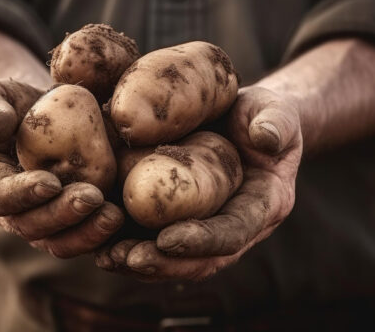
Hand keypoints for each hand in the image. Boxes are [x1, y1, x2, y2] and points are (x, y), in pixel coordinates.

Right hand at [0, 78, 123, 257]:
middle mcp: (10, 209)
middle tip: (91, 198)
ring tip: (113, 216)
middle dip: (61, 215)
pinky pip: (84, 236)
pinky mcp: (70, 219)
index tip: (50, 182)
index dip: (22, 194)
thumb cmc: (7, 102)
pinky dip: (103, 234)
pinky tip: (124, 219)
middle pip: (31, 226)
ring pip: (59, 240)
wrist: (36, 111)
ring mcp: (41, 218)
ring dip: (86, 233)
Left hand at [96, 86, 301, 280]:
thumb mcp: (274, 111)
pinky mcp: (183, 221)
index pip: (233, 233)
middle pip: (201, 260)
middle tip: (127, 258)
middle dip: (164, 263)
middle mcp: (236, 226)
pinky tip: (99, 243)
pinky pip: (156, 242)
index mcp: (263, 205)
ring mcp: (208, 228)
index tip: (166, 239)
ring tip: (106, 257)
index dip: (202, 241)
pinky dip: (129, 245)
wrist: (244, 122)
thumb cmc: (260, 114)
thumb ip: (275, 122)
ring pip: (176, 259)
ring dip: (140, 263)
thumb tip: (265, 138)